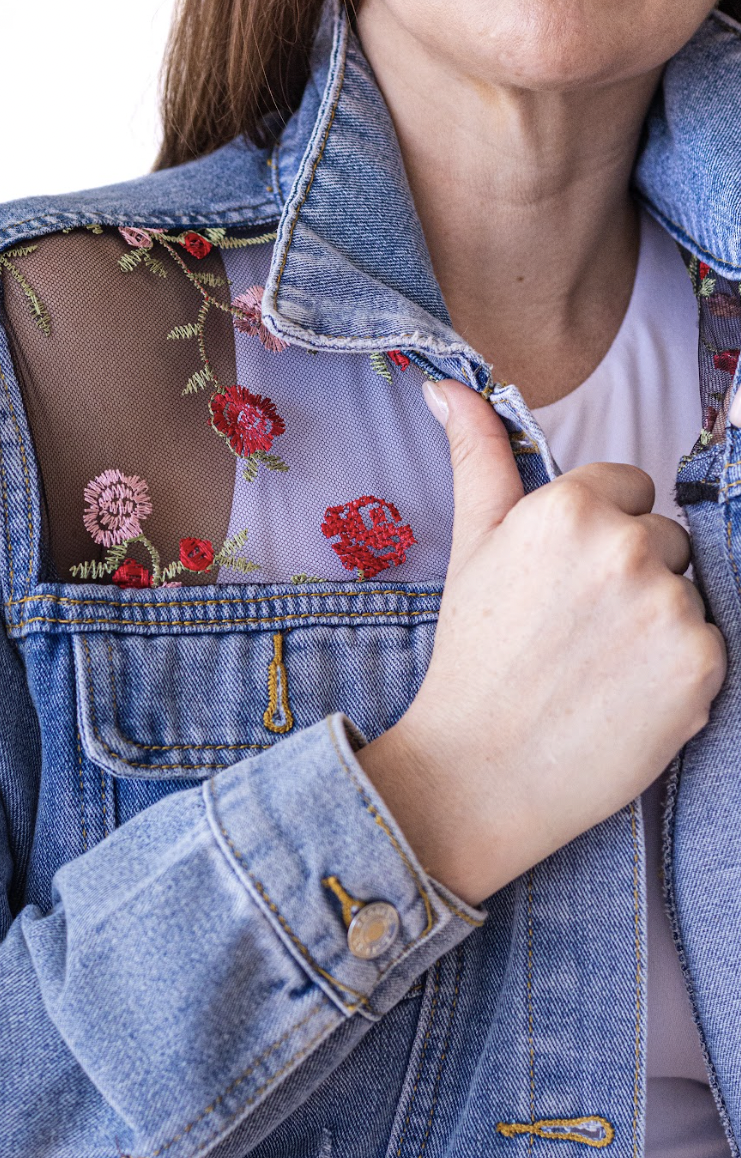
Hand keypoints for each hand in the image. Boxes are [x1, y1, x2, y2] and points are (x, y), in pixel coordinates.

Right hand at [357, 379, 726, 904]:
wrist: (480, 771)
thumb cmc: (474, 658)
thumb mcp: (471, 547)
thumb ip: (478, 456)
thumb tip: (448, 387)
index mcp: (570, 508)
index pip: (630, 488)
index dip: (599, 536)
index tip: (563, 586)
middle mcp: (628, 546)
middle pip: (665, 539)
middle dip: (632, 577)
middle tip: (574, 633)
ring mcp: (670, 606)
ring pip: (688, 593)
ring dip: (656, 624)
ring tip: (598, 670)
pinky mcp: (703, 664)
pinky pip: (709, 645)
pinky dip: (677, 673)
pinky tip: (625, 698)